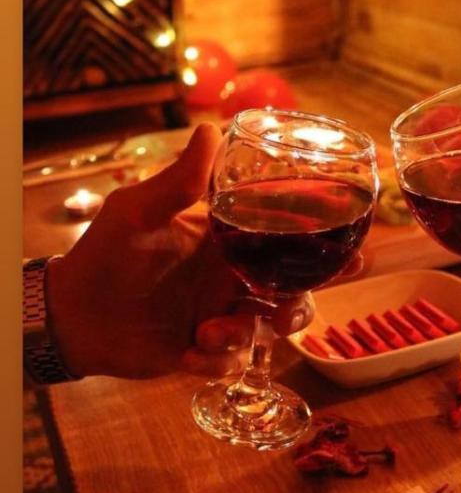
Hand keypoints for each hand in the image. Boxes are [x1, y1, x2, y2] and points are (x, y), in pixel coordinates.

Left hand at [45, 124, 313, 379]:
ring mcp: (219, 315)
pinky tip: (186, 351)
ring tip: (214, 332)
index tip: (355, 250)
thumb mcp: (140, 211)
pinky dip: (215, 361)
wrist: (72, 314)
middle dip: (302, 300)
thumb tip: (212, 130)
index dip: (322, 247)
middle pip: (292, 289)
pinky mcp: (203, 352)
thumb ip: (180, 181)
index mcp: (225, 240)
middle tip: (288, 307)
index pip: (285, 239)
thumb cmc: (104, 253)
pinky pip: (232, 362)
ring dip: (249, 334)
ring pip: (267, 329)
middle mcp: (230, 277)